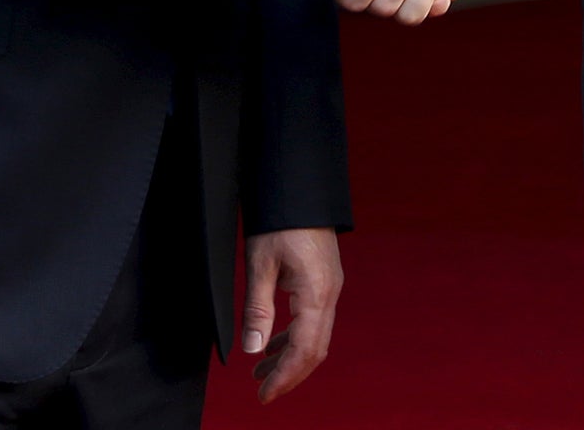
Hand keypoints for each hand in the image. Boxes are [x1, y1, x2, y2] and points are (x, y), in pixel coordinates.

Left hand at [240, 227, 342, 403]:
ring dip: (290, 358)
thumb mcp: (260, 265)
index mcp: (315, 293)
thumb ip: (257, 310)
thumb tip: (253, 349)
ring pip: (315, 337)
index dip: (285, 377)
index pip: (303, 350)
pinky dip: (294, 338)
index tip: (265, 395)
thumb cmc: (280, 221)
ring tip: (260, 373)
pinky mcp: (324, 281)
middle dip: (290, 374)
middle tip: (264, 391)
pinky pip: (313, 320)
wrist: (300, 187)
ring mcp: (330, 287)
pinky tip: (273, 343)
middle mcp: (330, 294)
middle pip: (315, 349)